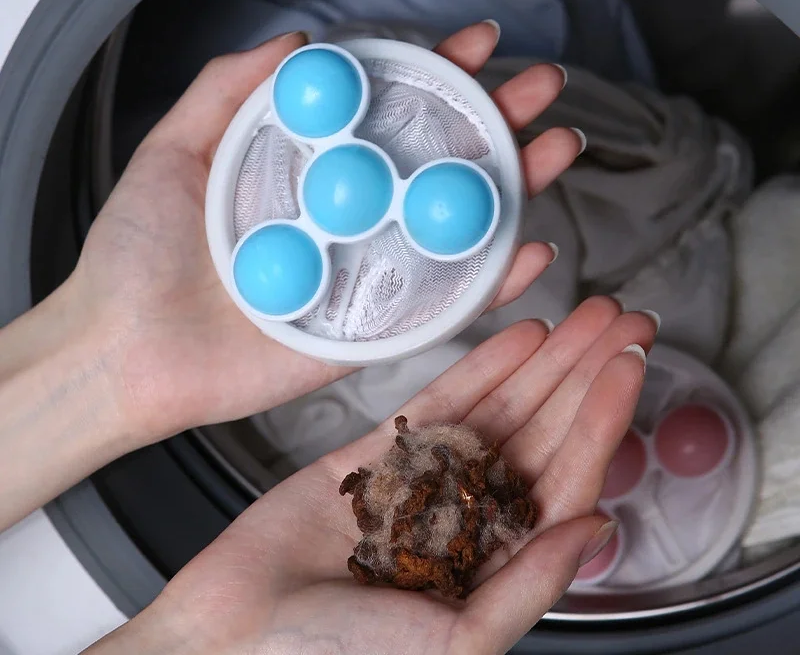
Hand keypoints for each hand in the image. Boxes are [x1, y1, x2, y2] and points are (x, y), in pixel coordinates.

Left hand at [71, 22, 579, 444]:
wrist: (123, 351)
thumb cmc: (137, 256)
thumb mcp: (173, 152)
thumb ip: (226, 90)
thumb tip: (296, 42)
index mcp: (312, 174)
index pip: (388, 114)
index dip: (435, 76)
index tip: (476, 44)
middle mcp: (350, 218)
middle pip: (437, 164)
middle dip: (495, 121)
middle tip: (543, 88)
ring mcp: (368, 274)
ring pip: (455, 227)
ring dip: (514, 188)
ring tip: (559, 147)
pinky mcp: (373, 332)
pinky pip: (444, 306)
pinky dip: (493, 282)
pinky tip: (531, 247)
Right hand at [92, 300, 656, 654]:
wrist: (236, 632)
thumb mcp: (454, 642)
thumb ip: (529, 584)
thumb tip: (601, 527)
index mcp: (496, 560)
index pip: (566, 477)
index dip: (603, 418)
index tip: (632, 363)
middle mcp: (472, 512)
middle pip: (544, 430)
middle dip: (586, 373)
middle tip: (623, 319)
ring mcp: (429, 477)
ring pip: (502, 406)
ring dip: (545, 359)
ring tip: (582, 315)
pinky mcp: (382, 452)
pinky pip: (442, 401)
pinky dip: (481, 367)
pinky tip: (518, 336)